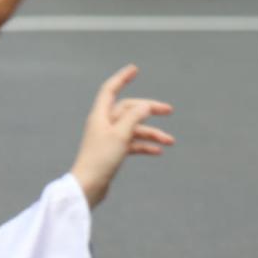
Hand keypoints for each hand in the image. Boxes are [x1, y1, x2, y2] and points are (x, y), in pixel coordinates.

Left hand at [70, 64, 173, 207]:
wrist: (88, 188)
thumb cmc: (100, 159)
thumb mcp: (121, 135)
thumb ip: (134, 117)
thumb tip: (145, 105)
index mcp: (101, 116)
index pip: (110, 90)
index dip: (122, 78)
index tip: (135, 69)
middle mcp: (104, 124)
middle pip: (129, 109)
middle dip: (149, 109)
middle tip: (169, 111)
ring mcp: (109, 138)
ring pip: (134, 128)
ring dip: (152, 133)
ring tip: (170, 141)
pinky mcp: (112, 152)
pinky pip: (133, 143)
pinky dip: (145, 145)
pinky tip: (158, 151)